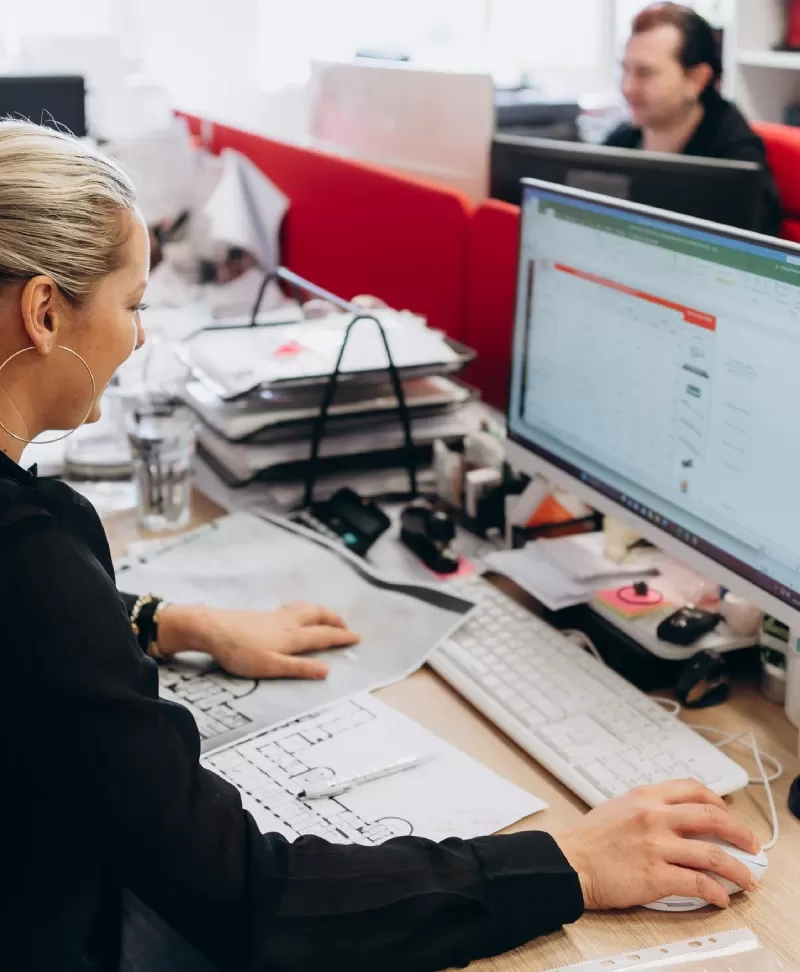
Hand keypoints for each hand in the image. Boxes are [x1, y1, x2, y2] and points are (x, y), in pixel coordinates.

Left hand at [157, 601, 359, 679]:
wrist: (213, 629)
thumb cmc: (240, 652)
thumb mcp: (271, 667)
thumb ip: (299, 668)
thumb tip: (327, 670)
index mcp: (293, 637)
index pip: (324, 635)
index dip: (341, 637)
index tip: (357, 637)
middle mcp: (288, 623)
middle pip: (318, 617)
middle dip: (334, 620)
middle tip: (346, 625)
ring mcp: (275, 616)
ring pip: (306, 609)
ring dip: (321, 612)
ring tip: (327, 615)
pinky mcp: (264, 614)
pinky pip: (292, 607)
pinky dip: (304, 608)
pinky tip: (295, 610)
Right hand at [554, 780, 759, 910]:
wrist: (567, 861)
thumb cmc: (588, 839)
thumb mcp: (619, 806)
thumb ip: (648, 807)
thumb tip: (675, 817)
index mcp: (645, 796)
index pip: (694, 789)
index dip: (718, 802)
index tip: (727, 815)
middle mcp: (655, 817)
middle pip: (712, 818)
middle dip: (740, 832)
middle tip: (751, 845)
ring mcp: (657, 846)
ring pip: (713, 854)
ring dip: (738, 869)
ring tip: (747, 879)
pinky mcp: (656, 876)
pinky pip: (698, 883)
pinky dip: (716, 892)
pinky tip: (721, 897)